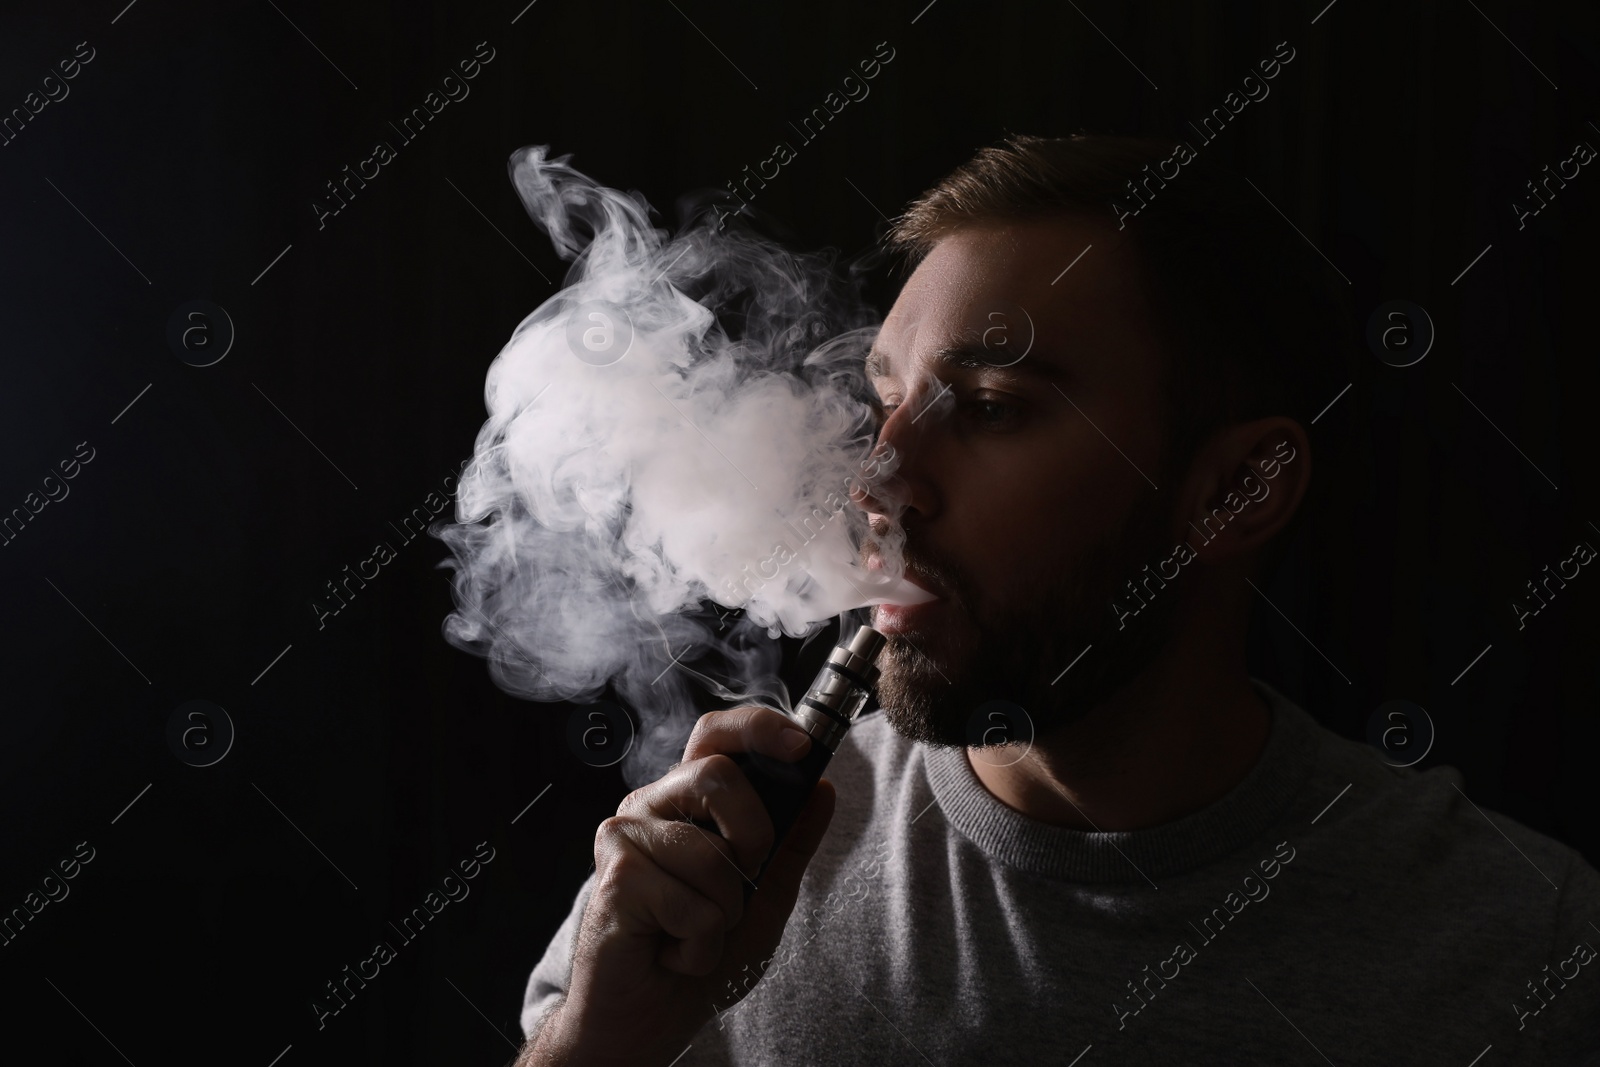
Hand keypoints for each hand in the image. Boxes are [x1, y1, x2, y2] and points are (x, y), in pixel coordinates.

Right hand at [529, 706, 835, 1066]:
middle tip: (743, 881)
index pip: (716, 736)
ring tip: (696, 934)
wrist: (651, 1018)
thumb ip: (790, 844)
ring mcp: (625, 837)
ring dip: (724, 913)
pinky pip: (689, 903)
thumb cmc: (699, 956)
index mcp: (686, 800)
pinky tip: (673, 952)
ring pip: (710, 855)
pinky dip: (698, 943)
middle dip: (753, 835)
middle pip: (715, 774)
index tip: (801, 744)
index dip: (758, 727)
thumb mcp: (765, 897)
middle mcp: (651, 806)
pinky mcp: (614, 878)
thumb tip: (823, 789)